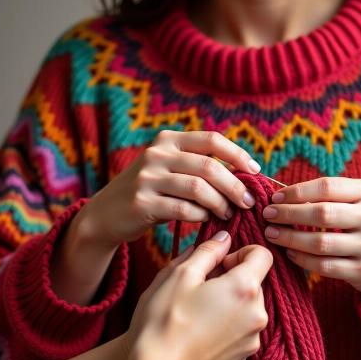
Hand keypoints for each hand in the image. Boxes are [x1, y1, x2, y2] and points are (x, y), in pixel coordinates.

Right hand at [77, 131, 260, 248]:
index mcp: (167, 140)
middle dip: (234, 185)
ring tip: (229, 213)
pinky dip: (201, 216)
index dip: (237, 154)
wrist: (105, 214)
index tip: (255, 171)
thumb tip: (244, 176)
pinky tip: (206, 220)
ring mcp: (147, 178)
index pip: (211, 139)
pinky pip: (183, 209)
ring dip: (220, 203)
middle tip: (248, 202)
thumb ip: (198, 166)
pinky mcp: (141, 203)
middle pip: (208, 166)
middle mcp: (156, 154)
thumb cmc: (150, 192)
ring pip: (198, 188)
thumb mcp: (169, 169)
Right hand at [127, 231, 272, 359]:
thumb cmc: (163, 320)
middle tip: (200, 287)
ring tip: (197, 312)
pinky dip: (226, 327)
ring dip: (229, 304)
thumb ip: (208, 252)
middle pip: (254, 283)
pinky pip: (241, 332)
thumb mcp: (180, 274)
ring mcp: (252, 340)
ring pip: (247, 308)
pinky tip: (199, 333)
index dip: (241, 252)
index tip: (219, 262)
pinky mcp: (242, 359)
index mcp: (244, 288)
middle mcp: (257, 314)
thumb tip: (224, 239)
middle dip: (232, 279)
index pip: (263, 255)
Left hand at [261, 177, 360, 304]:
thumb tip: (282, 194)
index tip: (275, 197)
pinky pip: (324, 266)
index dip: (296, 192)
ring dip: (290, 237)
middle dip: (288, 213)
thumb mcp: (360, 201)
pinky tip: (290, 253)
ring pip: (320, 242)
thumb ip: (329, 195)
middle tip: (268, 215)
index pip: (326, 187)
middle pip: (321, 213)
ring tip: (272, 234)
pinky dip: (302, 259)